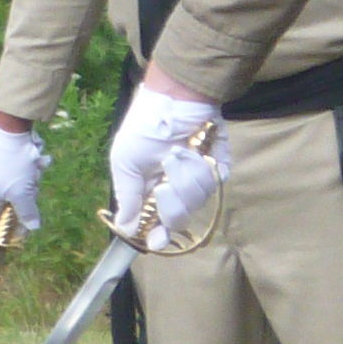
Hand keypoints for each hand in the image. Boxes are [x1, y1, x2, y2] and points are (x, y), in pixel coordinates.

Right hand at [0, 120, 48, 233]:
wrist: (11, 131)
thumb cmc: (13, 167)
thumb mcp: (23, 194)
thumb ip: (28, 213)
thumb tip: (33, 228)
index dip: (9, 230)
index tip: (26, 228)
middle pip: (13, 206)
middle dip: (28, 197)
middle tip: (33, 189)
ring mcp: (0, 174)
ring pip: (22, 186)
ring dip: (34, 178)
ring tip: (37, 167)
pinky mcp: (9, 161)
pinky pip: (25, 170)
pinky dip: (34, 165)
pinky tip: (38, 156)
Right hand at [107, 82, 227, 249]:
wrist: (172, 101)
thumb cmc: (143, 129)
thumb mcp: (125, 163)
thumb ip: (128, 198)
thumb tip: (125, 229)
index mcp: (149, 194)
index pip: (155, 225)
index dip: (156, 237)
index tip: (156, 242)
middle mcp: (174, 192)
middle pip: (178, 218)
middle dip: (171, 203)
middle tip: (162, 184)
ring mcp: (197, 181)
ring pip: (197, 200)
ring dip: (184, 177)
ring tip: (175, 154)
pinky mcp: (217, 169)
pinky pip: (213, 183)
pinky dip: (200, 166)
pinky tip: (193, 150)